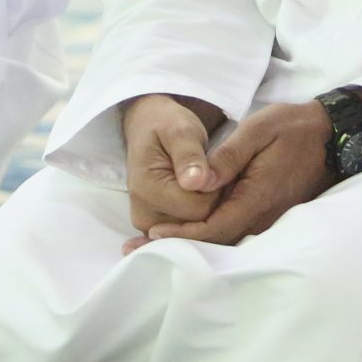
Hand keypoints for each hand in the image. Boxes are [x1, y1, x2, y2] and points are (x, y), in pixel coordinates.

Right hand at [123, 93, 225, 242]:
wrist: (148, 130)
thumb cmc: (166, 127)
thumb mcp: (181, 130)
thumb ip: (189, 155)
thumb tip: (195, 182)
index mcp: (147, 190)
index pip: (199, 208)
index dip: (216, 190)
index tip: (217, 168)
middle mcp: (144, 216)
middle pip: (197, 224)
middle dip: (212, 200)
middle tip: (213, 173)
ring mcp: (149, 227)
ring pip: (195, 231)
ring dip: (207, 209)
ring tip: (205, 181)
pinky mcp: (157, 229)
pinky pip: (188, 233)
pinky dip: (199, 216)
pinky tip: (200, 194)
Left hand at [135, 101, 333, 250]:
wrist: (331, 135)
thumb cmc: (292, 127)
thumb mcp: (258, 130)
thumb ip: (227, 157)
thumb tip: (197, 181)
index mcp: (258, 197)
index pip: (214, 228)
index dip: (183, 235)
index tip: (153, 236)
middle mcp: (264, 216)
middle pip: (216, 242)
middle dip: (177, 247)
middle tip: (135, 250)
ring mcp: (269, 219)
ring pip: (225, 240)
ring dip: (190, 243)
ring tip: (150, 244)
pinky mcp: (270, 215)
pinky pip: (235, 231)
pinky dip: (208, 234)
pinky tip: (186, 232)